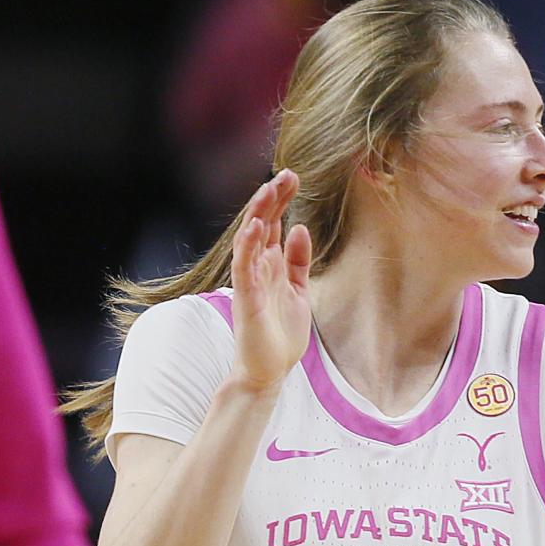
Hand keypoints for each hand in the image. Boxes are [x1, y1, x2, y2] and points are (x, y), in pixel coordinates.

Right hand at [229, 169, 312, 392]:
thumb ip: (298, 261)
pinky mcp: (246, 300)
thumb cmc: (281, 334)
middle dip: (272, 199)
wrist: (269, 371)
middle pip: (262, 225)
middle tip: (285, 174)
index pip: (274, 224)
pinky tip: (256, 228)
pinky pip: (244, 269)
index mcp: (271, 265)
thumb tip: (301, 228)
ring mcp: (250, 282)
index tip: (293, 176)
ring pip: (250, 241)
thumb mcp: (298, 291)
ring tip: (269, 190)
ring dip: (259, 215)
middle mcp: (257, 268)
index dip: (281, 200)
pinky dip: (247, 248)